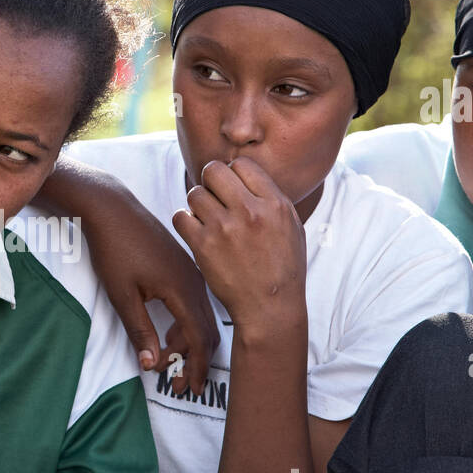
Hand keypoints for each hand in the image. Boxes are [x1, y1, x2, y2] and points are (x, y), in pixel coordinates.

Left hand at [85, 180, 219, 394]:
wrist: (111, 208)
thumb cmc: (113, 249)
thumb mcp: (122, 295)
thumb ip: (140, 331)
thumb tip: (152, 365)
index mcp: (182, 289)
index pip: (200, 338)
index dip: (198, 367)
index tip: (191, 390)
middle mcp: (194, 281)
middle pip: (206, 330)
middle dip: (196, 361)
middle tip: (181, 385)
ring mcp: (191, 272)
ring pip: (201, 317)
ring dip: (189, 343)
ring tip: (169, 362)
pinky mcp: (183, 267)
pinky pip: (194, 303)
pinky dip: (186, 325)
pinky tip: (168, 335)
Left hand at [172, 158, 306, 333]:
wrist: (270, 308)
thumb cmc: (283, 269)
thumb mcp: (292, 228)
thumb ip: (272, 199)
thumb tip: (249, 175)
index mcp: (275, 204)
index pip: (242, 164)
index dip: (233, 173)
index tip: (232, 189)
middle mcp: (250, 211)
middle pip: (213, 170)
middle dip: (210, 181)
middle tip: (214, 199)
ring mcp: (225, 228)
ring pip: (194, 193)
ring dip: (197, 204)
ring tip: (207, 220)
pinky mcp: (203, 246)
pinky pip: (180, 216)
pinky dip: (185, 222)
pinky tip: (196, 232)